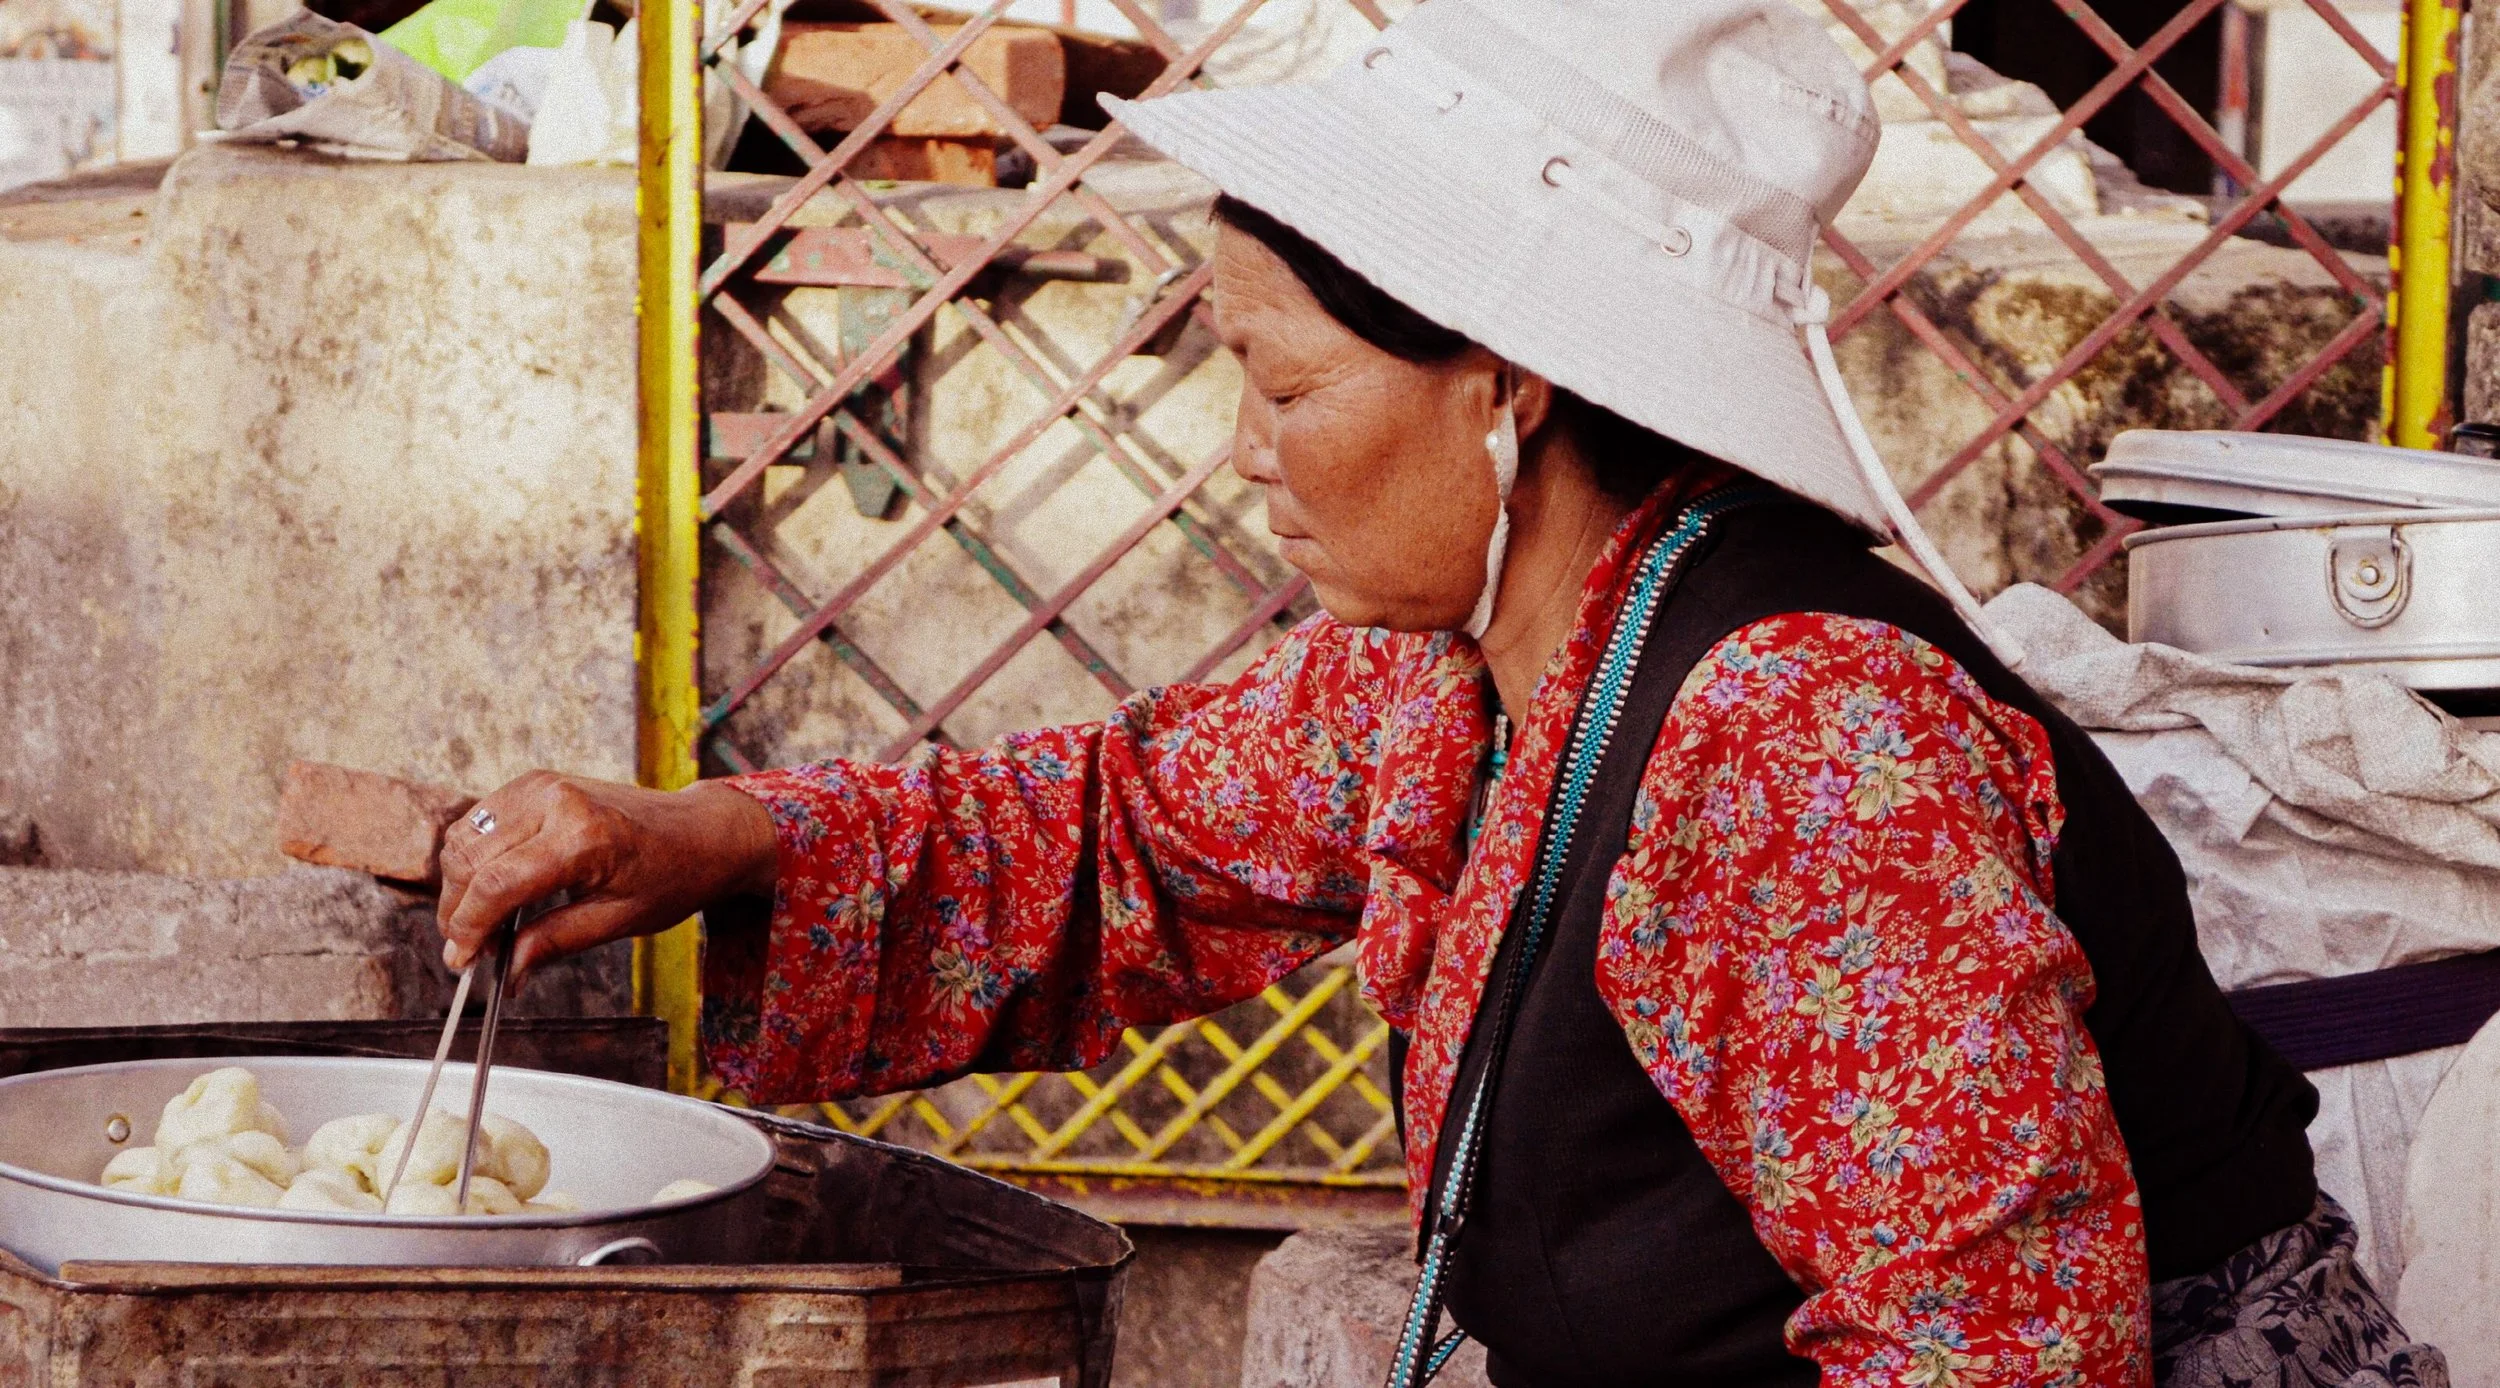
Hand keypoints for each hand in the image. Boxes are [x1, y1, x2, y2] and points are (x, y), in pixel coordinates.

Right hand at [435, 772, 778, 985]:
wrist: (700, 832)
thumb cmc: (671, 875)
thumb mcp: (617, 921)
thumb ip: (554, 942)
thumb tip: (506, 972)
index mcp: (582, 836)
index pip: (496, 885)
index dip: (469, 928)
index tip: (462, 962)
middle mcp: (555, 801)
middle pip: (470, 860)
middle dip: (458, 912)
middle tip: (471, 951)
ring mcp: (541, 785)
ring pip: (465, 838)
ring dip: (459, 885)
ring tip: (481, 925)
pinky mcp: (535, 783)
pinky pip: (480, 821)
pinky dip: (472, 858)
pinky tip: (490, 890)